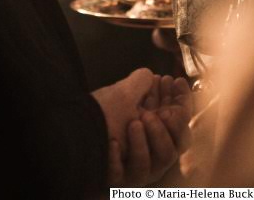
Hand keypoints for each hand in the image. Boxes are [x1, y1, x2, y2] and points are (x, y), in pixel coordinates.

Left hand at [94, 71, 191, 185]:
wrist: (71, 131)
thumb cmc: (101, 111)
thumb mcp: (123, 93)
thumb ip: (141, 83)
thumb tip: (152, 76)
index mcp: (155, 129)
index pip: (179, 120)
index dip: (182, 102)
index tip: (177, 83)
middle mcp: (150, 151)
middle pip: (175, 147)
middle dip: (170, 128)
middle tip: (157, 113)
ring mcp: (136, 167)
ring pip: (156, 163)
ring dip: (147, 142)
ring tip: (134, 124)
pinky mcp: (119, 178)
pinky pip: (125, 173)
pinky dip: (118, 158)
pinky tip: (112, 144)